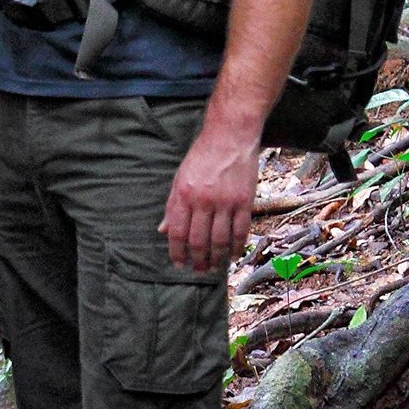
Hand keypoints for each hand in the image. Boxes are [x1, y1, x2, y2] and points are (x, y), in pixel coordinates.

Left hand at [160, 121, 259, 273]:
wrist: (229, 138)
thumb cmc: (201, 157)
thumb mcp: (179, 178)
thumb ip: (173, 206)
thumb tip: (164, 230)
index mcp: (184, 195)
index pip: (178, 232)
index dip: (177, 251)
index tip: (178, 264)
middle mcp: (204, 201)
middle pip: (199, 240)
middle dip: (198, 259)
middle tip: (198, 271)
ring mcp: (226, 202)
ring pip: (221, 240)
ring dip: (217, 257)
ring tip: (214, 267)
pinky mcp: (244, 202)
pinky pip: (241, 231)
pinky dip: (237, 246)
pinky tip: (234, 254)